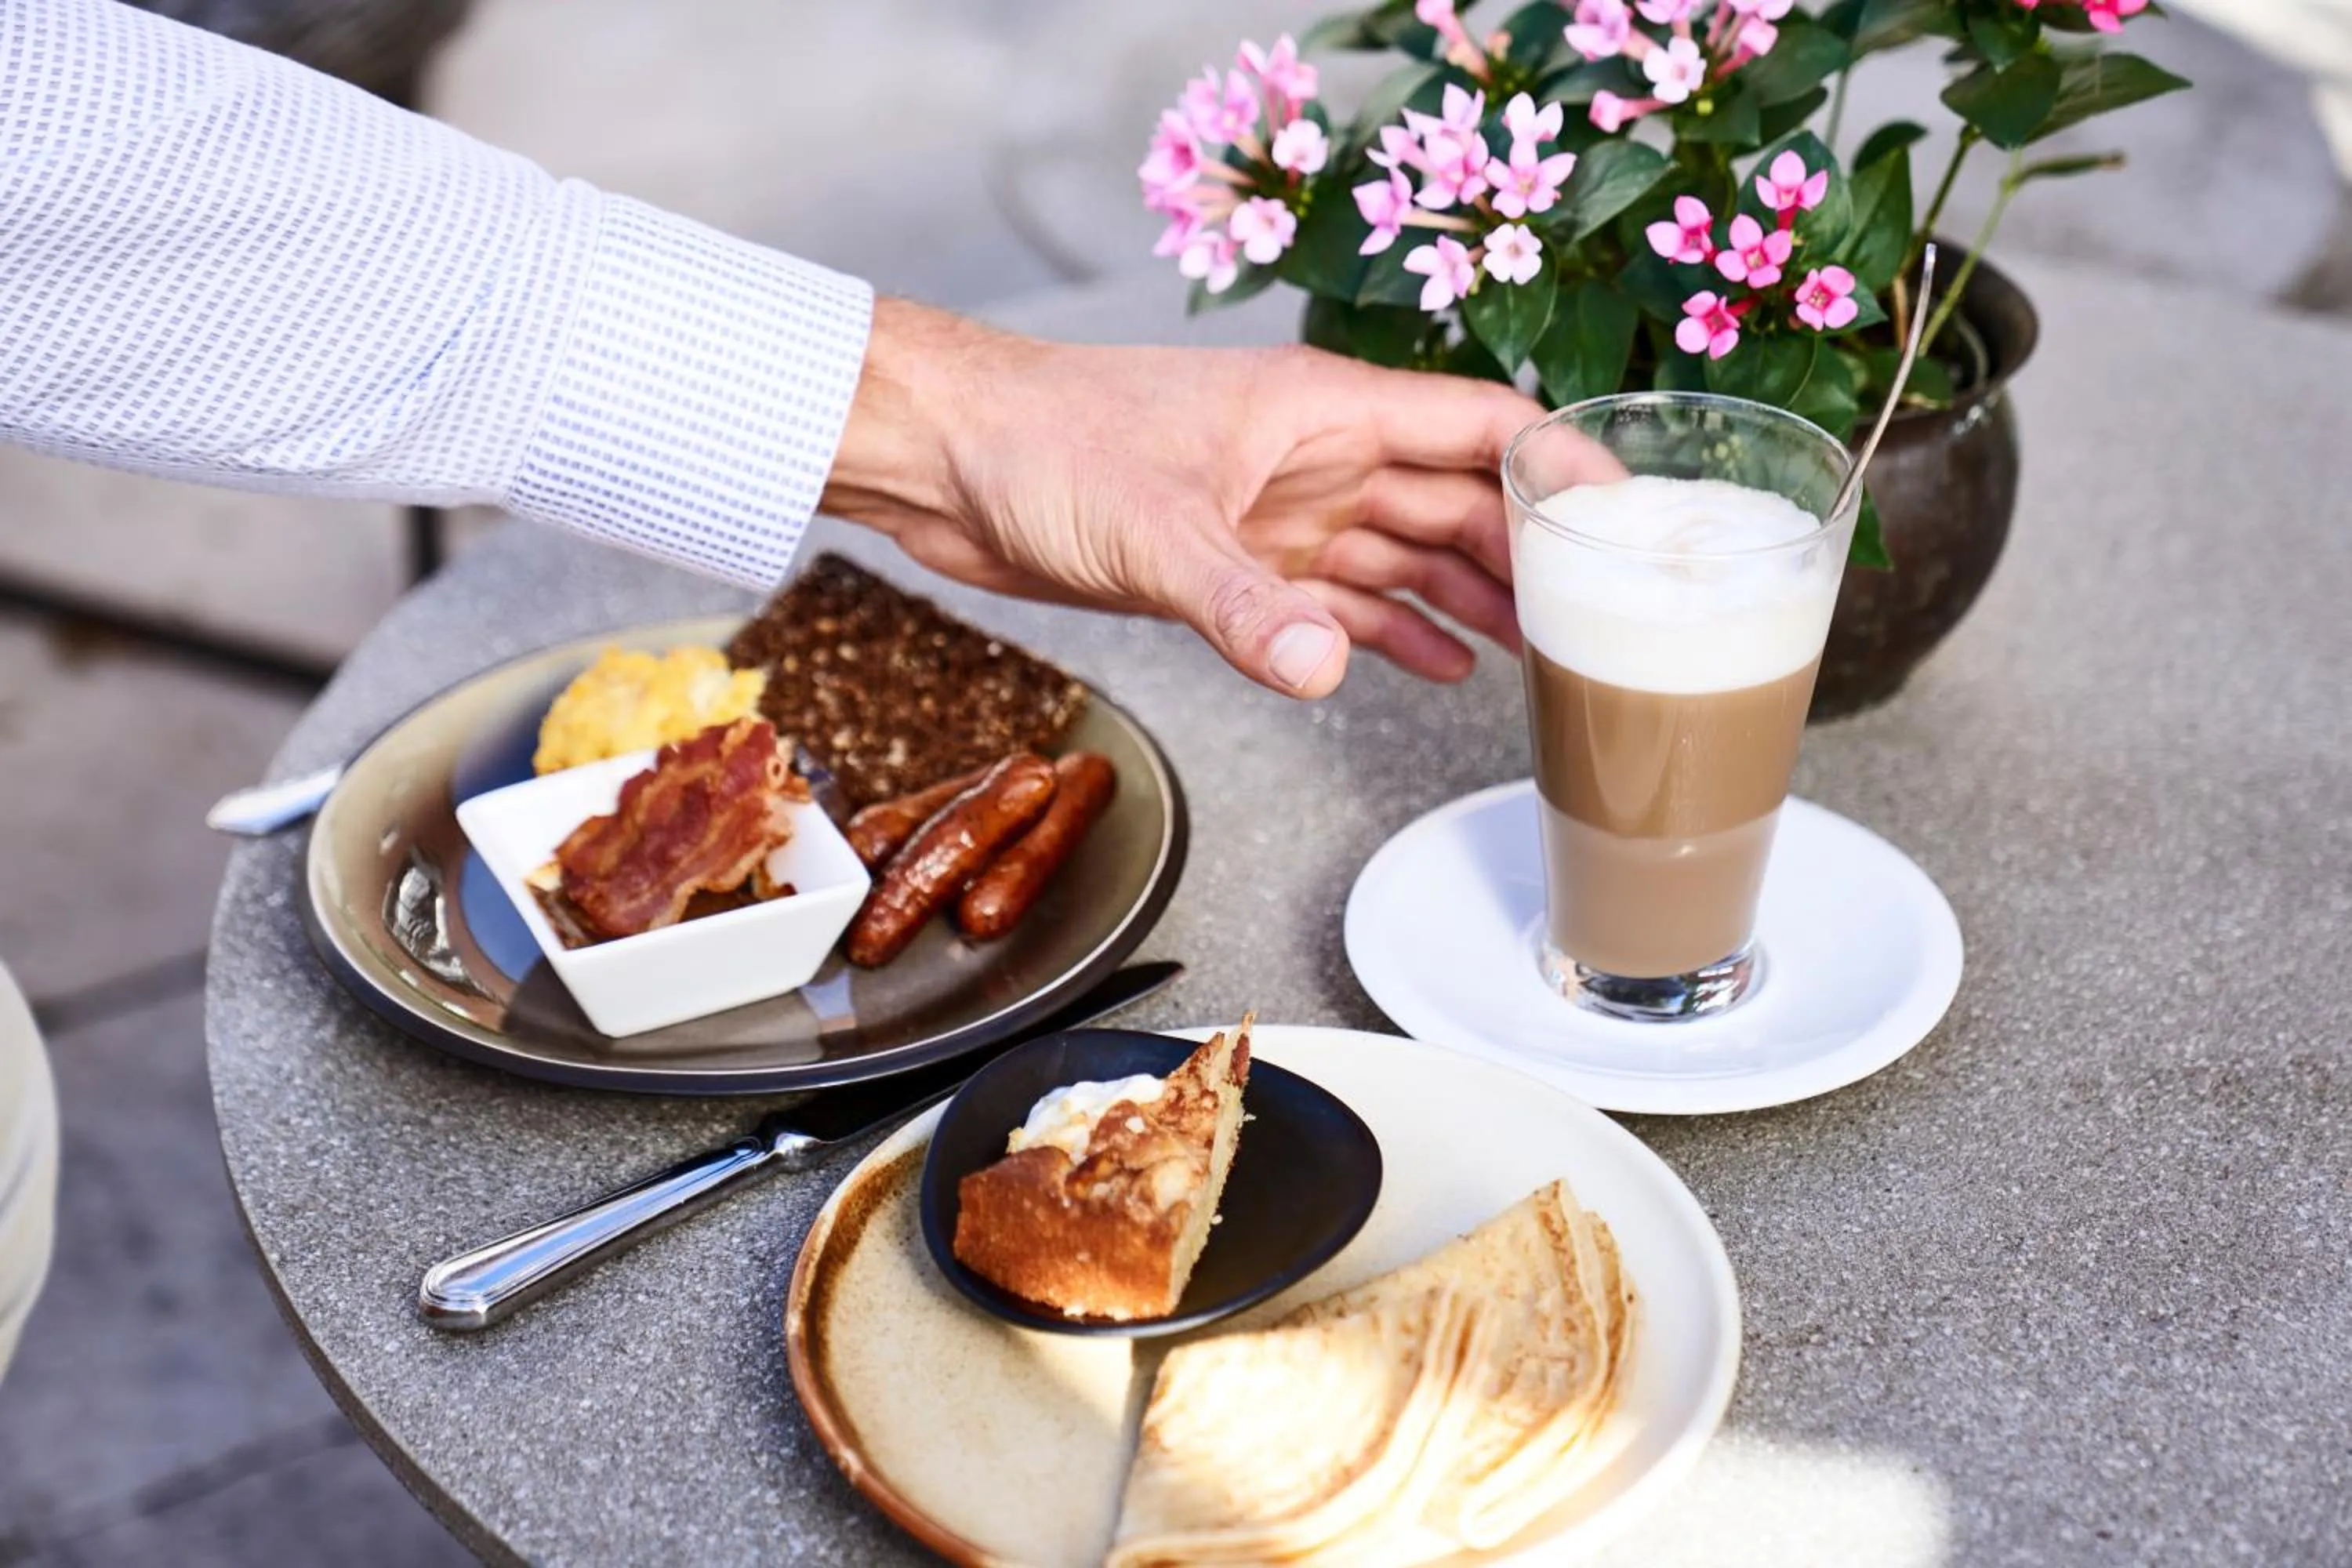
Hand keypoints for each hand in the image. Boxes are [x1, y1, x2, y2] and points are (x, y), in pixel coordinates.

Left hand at [820, 299, 1581, 697]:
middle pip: (1460, 500)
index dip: (1560, 464)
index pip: (1479, 426)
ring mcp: (1280, 511)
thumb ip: (1245, 605)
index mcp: (1322, 411)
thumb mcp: (1151, 530)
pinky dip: (1393, 632)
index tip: (1628, 519)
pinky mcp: (1238, 562)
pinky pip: (1343, 599)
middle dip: (1532, 554)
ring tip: (1550, 657)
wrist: (946, 462)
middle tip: (1606, 618)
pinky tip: (1443, 669)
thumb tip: (1327, 668)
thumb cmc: (1041, 444)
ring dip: (1475, 601)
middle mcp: (1316, 458)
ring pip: (1409, 554)